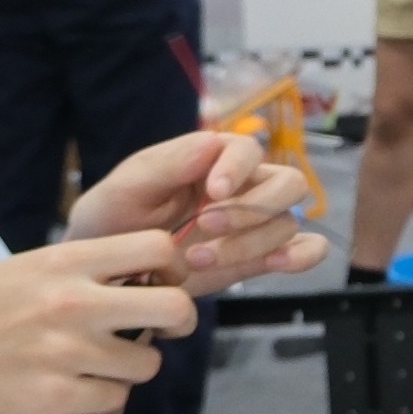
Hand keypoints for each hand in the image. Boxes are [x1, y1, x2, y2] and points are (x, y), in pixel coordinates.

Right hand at [0, 230, 198, 413]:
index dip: (172, 266)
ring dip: (132, 365)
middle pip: (175, 307)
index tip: (163, 281)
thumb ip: (84, 267)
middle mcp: (71, 304)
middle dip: (180, 321)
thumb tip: (151, 270)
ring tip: (96, 361)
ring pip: (148, 363)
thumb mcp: (24, 270)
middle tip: (166, 328)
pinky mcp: (58, 398)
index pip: (157, 247)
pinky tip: (71, 385)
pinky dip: (101, 395)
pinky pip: (115, 398)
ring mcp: (66, 354)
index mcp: (63, 262)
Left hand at [69, 129, 331, 294]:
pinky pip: (305, 250)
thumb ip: (165, 165)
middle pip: (287, 183)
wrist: (106, 271)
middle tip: (206, 228)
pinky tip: (276, 265)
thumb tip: (213, 142)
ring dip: (250, 243)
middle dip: (252, 209)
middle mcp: (242, 187)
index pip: (247, 150)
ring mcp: (255, 224)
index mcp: (210, 159)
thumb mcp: (123, 189)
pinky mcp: (260, 258)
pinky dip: (302, 256)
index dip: (238, 169)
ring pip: (288, 222)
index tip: (211, 193)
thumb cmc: (110, 220)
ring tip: (197, 262)